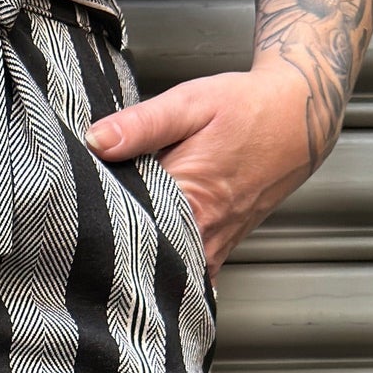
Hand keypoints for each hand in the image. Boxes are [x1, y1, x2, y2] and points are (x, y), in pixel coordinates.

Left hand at [86, 55, 322, 279]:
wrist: (298, 118)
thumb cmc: (246, 108)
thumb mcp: (191, 103)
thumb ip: (142, 124)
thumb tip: (96, 141)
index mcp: (190, 201)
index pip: (129, 230)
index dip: (99, 227)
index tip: (74, 225)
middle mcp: (205, 234)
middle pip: (144, 259)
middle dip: (114, 251)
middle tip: (81, 241)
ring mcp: (215, 248)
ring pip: (166, 270)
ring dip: (140, 259)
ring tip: (111, 247)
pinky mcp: (222, 250)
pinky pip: (187, 270)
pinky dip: (165, 263)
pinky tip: (147, 249)